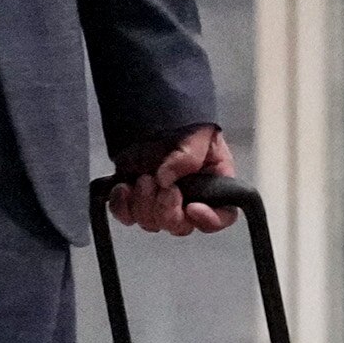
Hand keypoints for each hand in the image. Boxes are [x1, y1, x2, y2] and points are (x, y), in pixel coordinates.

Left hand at [112, 124, 236, 235]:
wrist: (154, 116)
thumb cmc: (184, 127)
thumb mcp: (198, 135)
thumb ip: (188, 156)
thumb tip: (165, 178)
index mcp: (213, 187)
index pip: (222, 216)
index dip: (210, 220)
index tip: (192, 208)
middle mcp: (189, 201)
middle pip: (181, 226)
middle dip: (168, 210)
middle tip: (164, 188)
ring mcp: (160, 204)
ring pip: (152, 223)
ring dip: (144, 204)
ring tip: (143, 178)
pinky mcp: (136, 201)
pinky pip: (127, 216)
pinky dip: (122, 206)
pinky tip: (123, 187)